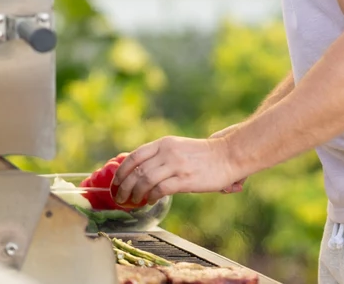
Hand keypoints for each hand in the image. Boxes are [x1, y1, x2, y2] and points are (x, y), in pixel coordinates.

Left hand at [110, 135, 244, 206]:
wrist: (227, 155)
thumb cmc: (203, 154)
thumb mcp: (178, 147)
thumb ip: (160, 155)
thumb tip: (139, 168)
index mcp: (164, 143)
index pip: (134, 156)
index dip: (121, 171)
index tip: (116, 182)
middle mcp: (168, 152)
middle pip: (136, 171)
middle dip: (124, 186)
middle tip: (120, 197)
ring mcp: (176, 165)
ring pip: (145, 181)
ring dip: (135, 194)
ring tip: (133, 202)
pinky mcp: (185, 180)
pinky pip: (160, 190)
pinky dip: (151, 197)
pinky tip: (151, 200)